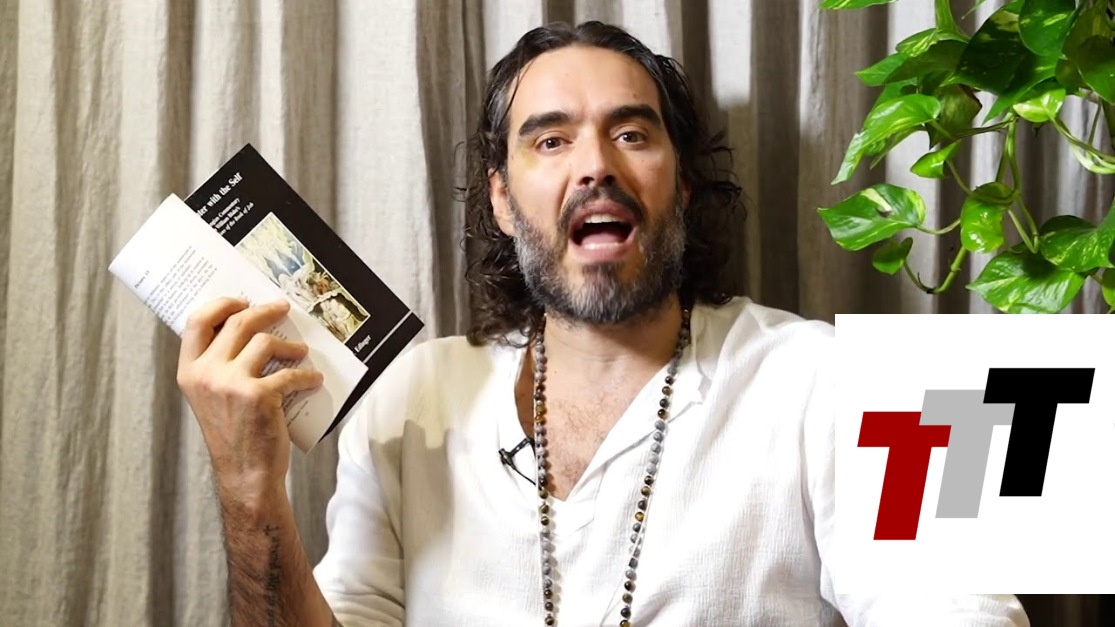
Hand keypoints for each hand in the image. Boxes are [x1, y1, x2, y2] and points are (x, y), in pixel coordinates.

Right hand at [176, 297, 323, 505]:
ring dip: (290, 345)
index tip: (242, 300)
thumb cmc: (234, 436)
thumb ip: (218, 368)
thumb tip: (245, 331)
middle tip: (282, 308)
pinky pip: (290, 373)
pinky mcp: (259, 395)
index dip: (222, 304)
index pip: (197, 322)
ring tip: (301, 352)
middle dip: (264, 311)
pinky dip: (306, 376)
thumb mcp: (211, 398)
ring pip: (266, 342)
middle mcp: (206, 374)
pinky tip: (313, 380)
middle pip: (237, 323)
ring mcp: (231, 383)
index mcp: (189, 372)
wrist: (245, 475)